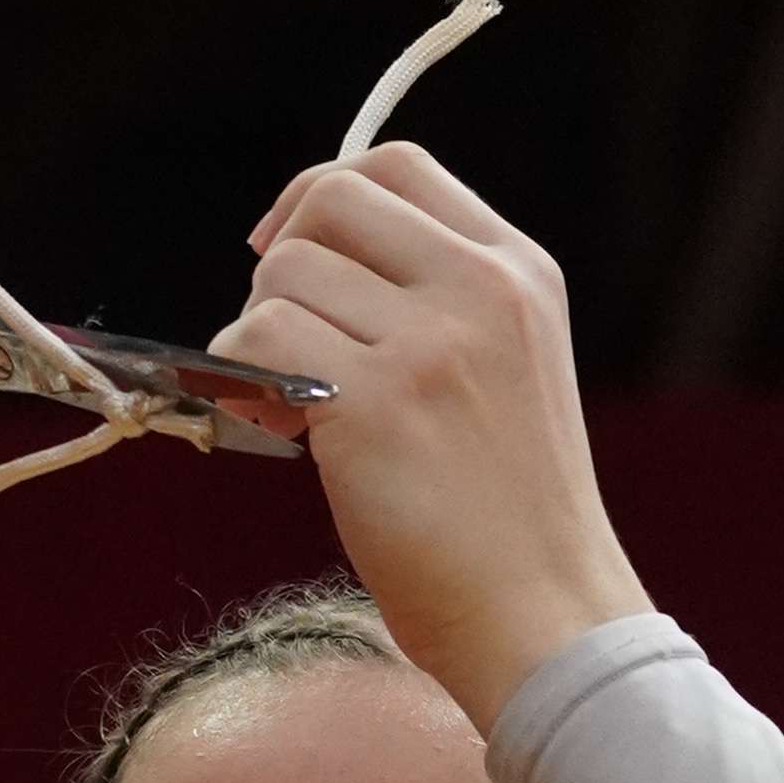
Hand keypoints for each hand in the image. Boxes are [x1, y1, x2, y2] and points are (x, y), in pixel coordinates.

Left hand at [213, 143, 646, 728]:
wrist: (545, 616)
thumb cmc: (510, 518)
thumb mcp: (509, 369)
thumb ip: (438, 302)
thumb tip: (308, 262)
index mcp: (518, 270)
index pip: (398, 166)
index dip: (322, 195)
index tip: (288, 248)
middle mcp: (479, 289)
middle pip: (331, 201)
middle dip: (280, 259)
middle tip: (280, 337)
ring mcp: (428, 343)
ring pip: (283, 276)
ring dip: (259, 335)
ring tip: (291, 404)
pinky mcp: (371, 405)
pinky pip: (257, 344)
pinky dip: (238, 382)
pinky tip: (274, 429)